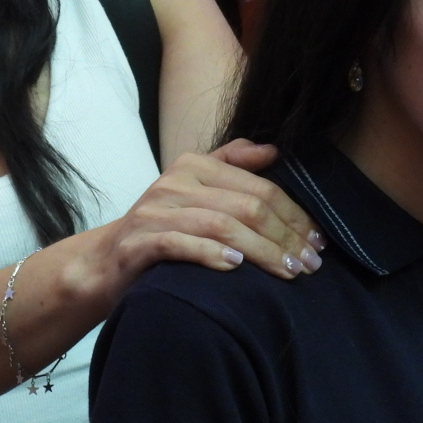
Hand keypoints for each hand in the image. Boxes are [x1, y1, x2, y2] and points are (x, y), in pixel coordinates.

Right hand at [88, 140, 324, 304]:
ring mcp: (154, 212)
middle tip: (311, 264)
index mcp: (193, 165)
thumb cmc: (163, 227)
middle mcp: (174, 183)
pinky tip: (236, 268)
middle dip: (285, 237)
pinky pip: (180, 244)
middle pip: (246, 207)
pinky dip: (210, 255)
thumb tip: (273, 150)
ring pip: (220, 226)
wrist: (105, 262)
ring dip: (262, 252)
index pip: (258, 187)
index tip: (317, 241)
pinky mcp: (138, 243)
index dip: (294, 214)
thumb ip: (231, 163)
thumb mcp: (194, 188)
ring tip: (289, 272)